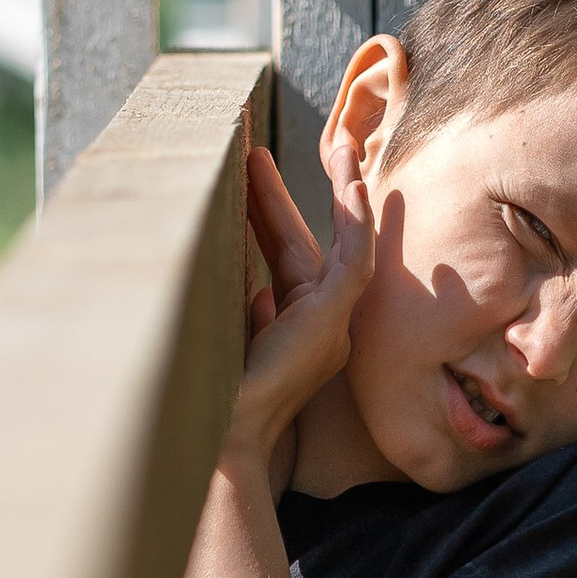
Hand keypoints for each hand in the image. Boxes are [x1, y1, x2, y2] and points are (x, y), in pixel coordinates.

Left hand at [228, 128, 373, 469]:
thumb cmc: (220, 392)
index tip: (247, 177)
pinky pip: (355, 258)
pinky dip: (356, 219)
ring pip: (345, 242)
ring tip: (338, 145)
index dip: (267, 215)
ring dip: (342, 191)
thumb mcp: (228, 332)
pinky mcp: (335, 317)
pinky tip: (353, 182)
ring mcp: (333, 320)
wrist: (228, 432)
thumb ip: (245, 308)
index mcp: (294, 327)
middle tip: (259, 148)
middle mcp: (321, 322)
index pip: (283, 257)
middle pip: (303, 242)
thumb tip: (255, 290)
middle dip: (283, 194)